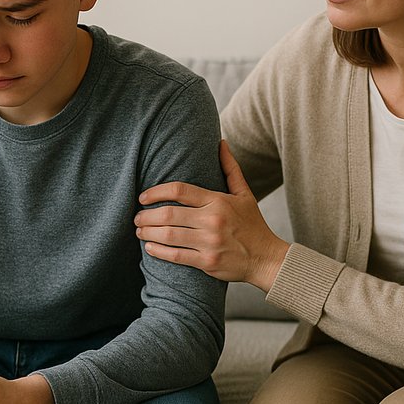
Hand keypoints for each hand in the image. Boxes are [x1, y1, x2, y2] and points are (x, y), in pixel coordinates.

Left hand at [135, 140, 289, 290]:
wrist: (267, 259)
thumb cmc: (252, 225)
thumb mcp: (244, 194)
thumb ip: (230, 168)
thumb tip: (221, 142)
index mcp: (218, 201)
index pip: (180, 190)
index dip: (156, 191)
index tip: (143, 196)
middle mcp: (213, 220)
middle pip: (169, 213)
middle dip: (146, 215)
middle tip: (136, 216)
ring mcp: (210, 242)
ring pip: (169, 234)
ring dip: (148, 232)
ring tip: (139, 230)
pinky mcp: (207, 262)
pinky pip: (176, 255)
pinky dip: (158, 251)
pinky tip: (149, 247)